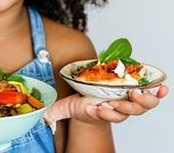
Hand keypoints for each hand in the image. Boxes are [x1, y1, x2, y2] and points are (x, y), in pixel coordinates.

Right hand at [45, 86, 167, 126]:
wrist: (93, 102)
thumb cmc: (81, 105)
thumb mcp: (65, 108)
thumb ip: (55, 113)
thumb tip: (44, 118)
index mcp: (103, 113)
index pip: (107, 116)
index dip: (105, 113)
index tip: (97, 108)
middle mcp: (119, 109)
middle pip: (129, 112)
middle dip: (126, 106)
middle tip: (121, 98)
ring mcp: (129, 101)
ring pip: (142, 105)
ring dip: (144, 99)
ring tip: (141, 92)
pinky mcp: (135, 92)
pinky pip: (151, 94)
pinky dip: (157, 93)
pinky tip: (163, 88)